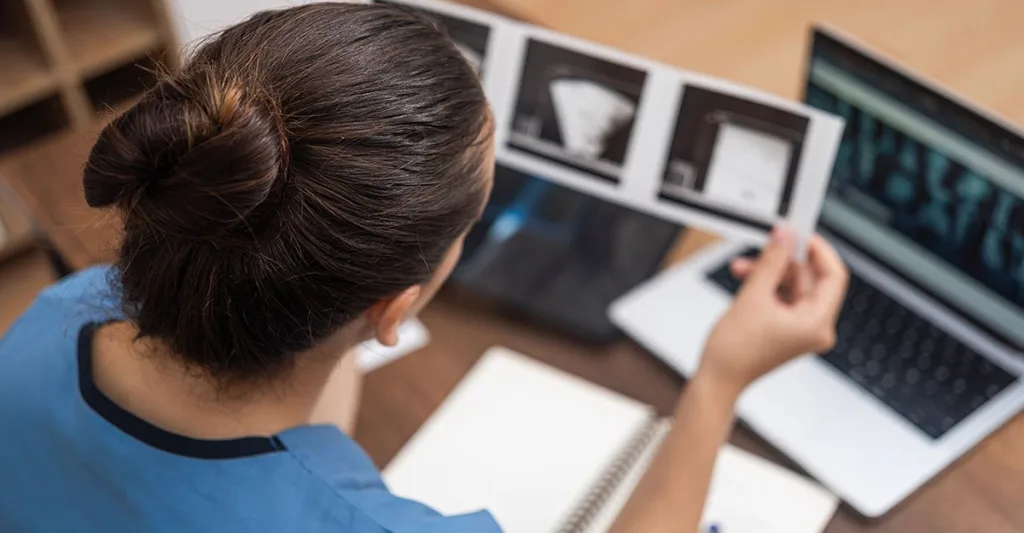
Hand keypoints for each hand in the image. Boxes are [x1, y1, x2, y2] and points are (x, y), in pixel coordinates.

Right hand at [696, 227, 848, 395]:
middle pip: (810, 280)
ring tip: (744, 267)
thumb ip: (771, 261)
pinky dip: (767, 286)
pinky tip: (747, 279)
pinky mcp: (787, 330)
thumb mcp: (753, 296)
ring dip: (770, 273)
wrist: (718, 378)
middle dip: (784, 261)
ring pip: (793, 287)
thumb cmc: (735, 352)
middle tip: (766, 244)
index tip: (800, 234)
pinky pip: (784, 298)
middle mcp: (816, 328)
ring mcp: (802, 330)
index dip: (818, 250)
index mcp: (817, 323)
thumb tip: (784, 236)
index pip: (833, 276)